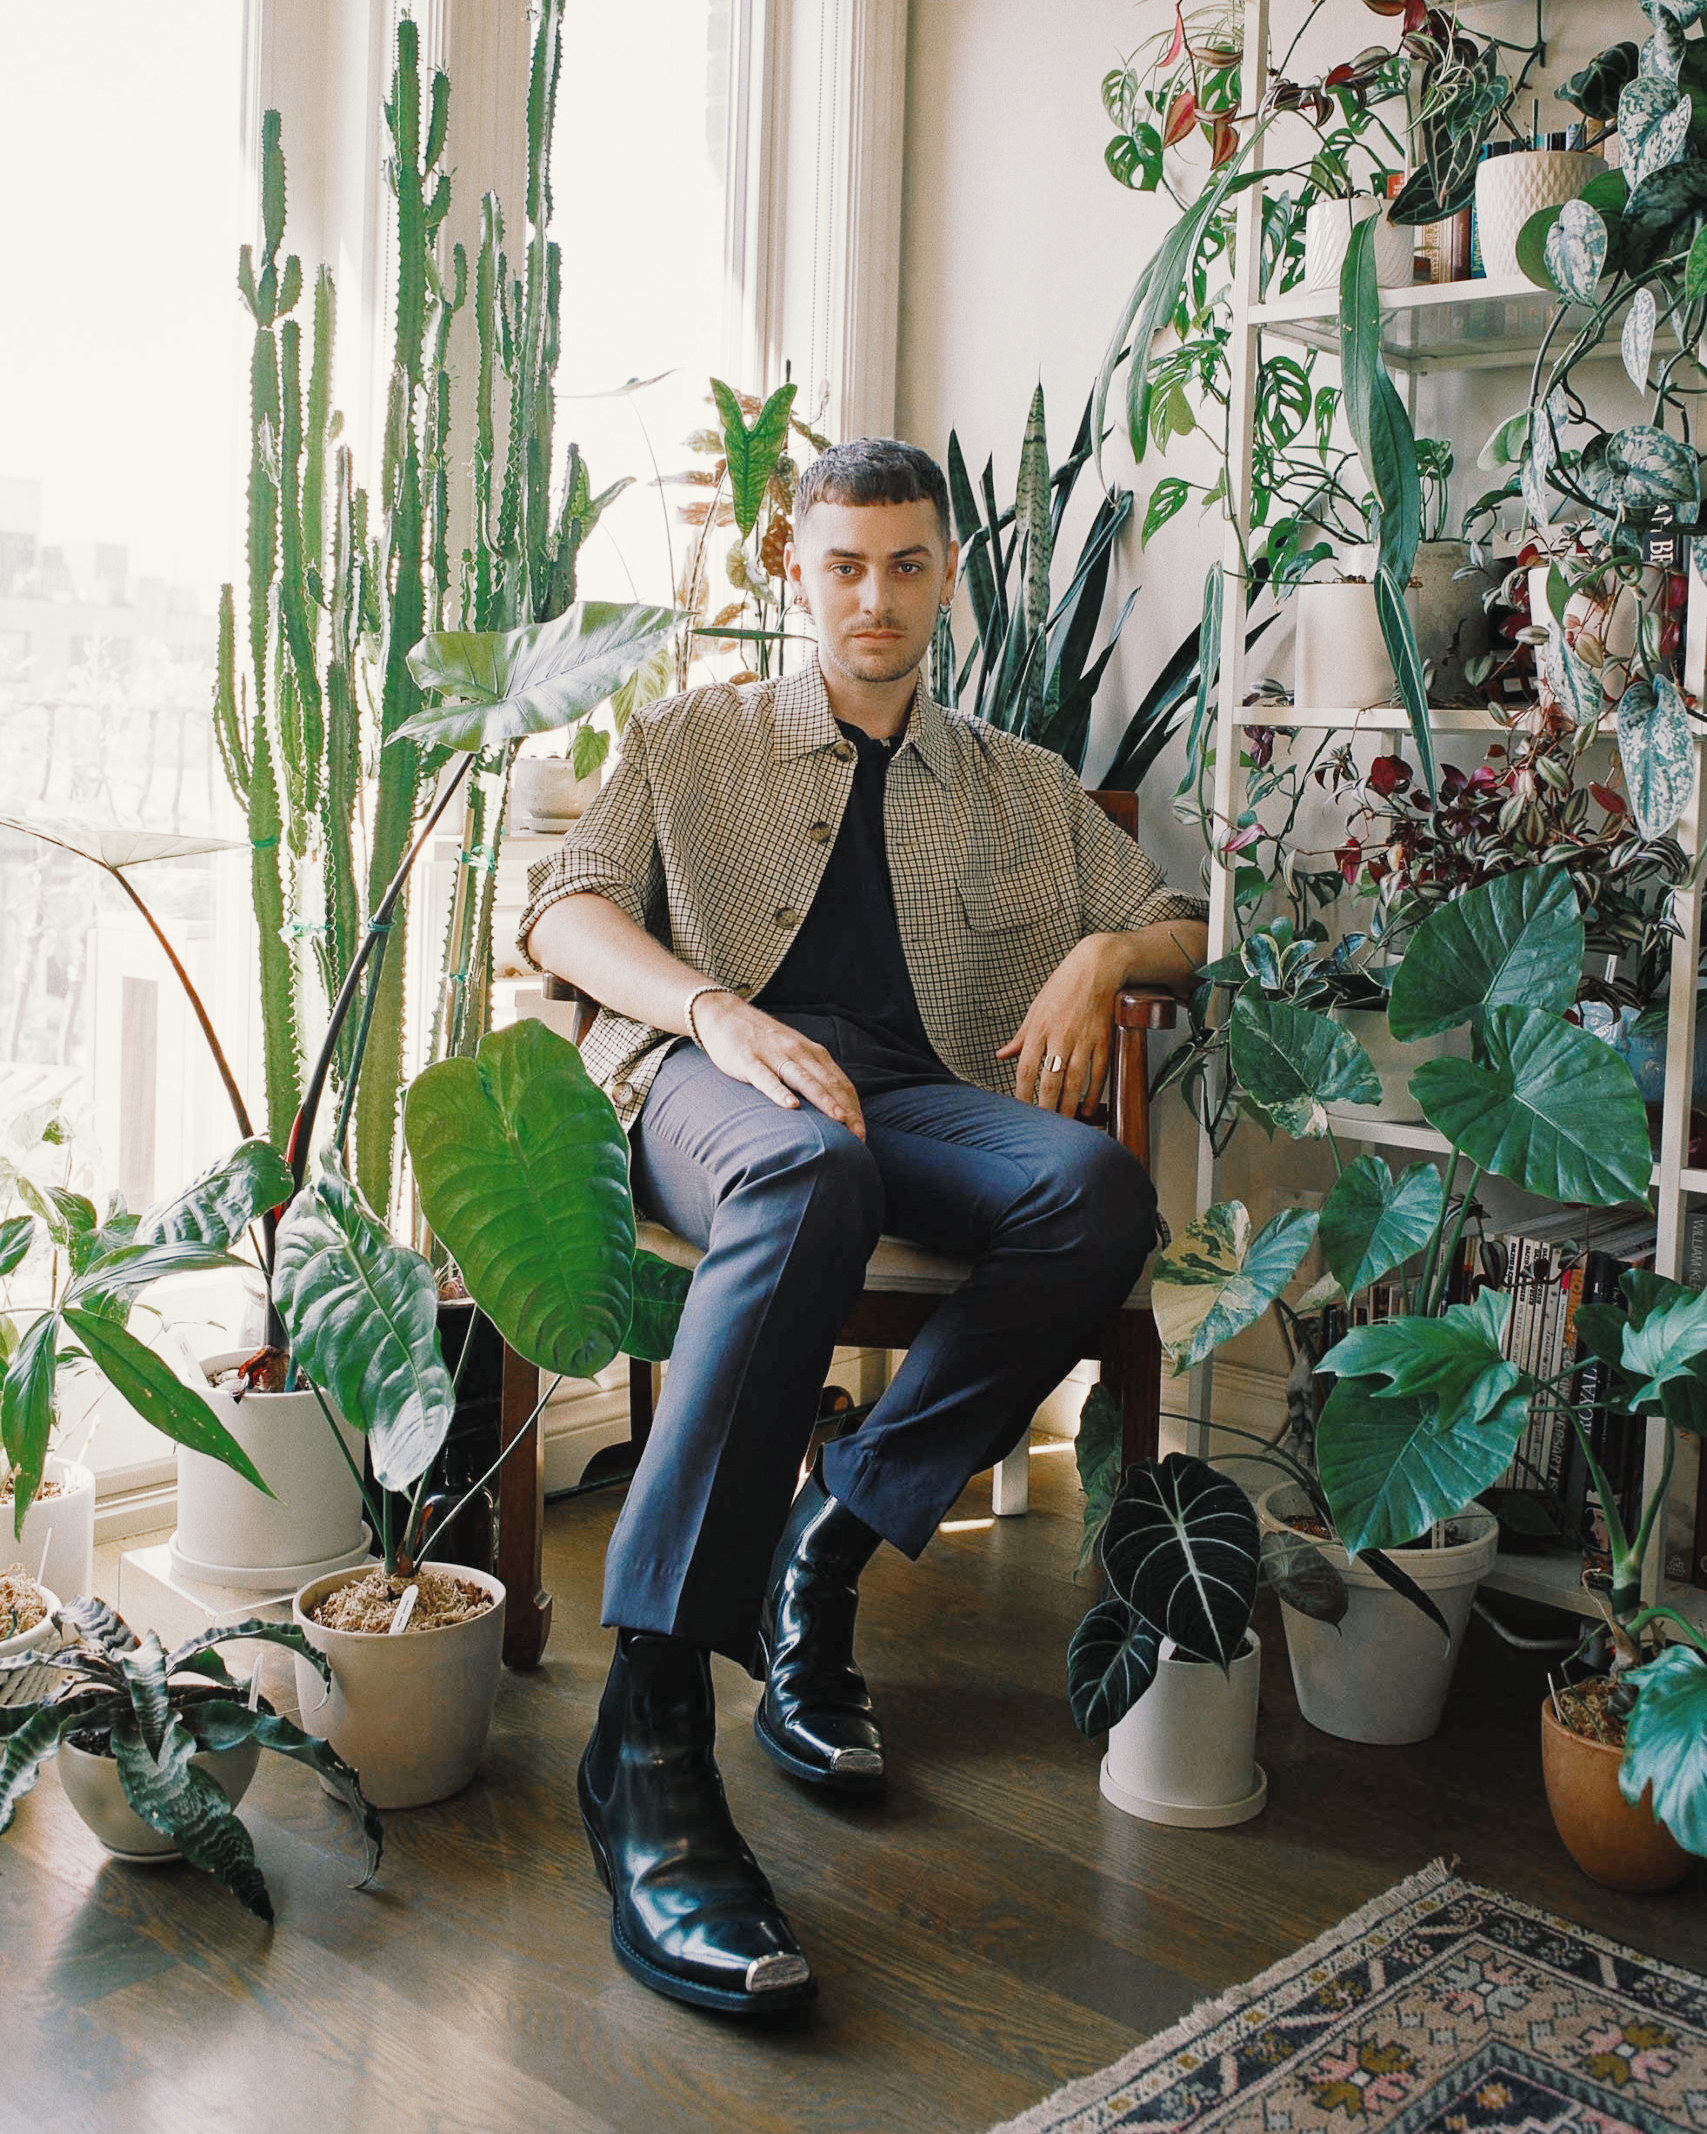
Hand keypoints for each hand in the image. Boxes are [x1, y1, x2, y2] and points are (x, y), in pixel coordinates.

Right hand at [691, 992, 865, 1138]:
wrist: (725, 1013)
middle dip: (846, 1110)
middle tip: (858, 1135)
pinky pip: (766, 1078)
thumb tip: (832, 1102)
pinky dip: (780, 1092)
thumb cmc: (762, 1040)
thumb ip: (811, 1072)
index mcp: (812, 1052)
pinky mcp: (748, 1060)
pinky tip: (791, 1106)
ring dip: (824, 1100)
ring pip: (804, 1080)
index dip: (853, 1108)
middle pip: (828, 1083)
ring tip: (839, 1120)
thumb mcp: (793, 1051)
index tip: (862, 1132)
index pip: (840, 1082)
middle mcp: (798, 1052)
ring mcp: (773, 1055)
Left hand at [996, 938, 1119, 1116]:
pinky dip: (1094, 1093)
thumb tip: (1000, 1055)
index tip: (1020, 1112)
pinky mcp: (1103, 1039)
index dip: (1022, 1093)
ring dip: (1069, 1106)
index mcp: (1038, 1029)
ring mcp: (1083, 1038)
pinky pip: (1098, 1073)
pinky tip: (1089, 1109)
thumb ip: (1020, 1037)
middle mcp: (1059, 1036)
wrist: (1096, 966)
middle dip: (1046, 1107)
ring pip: (1074, 1081)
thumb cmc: (1062, 987)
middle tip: (1043, 1128)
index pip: (1026, 1069)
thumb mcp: (1035, 1009)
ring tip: (1065, 1125)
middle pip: (1050, 1080)